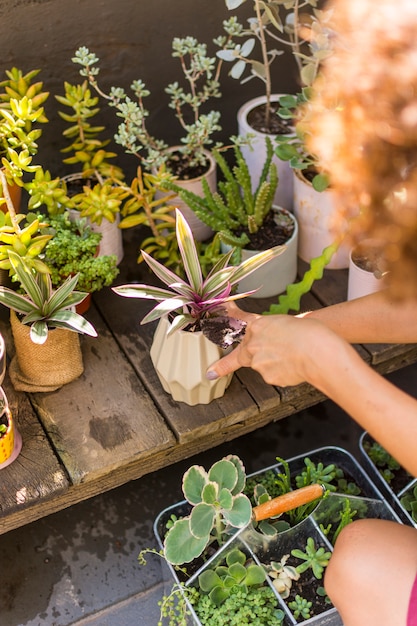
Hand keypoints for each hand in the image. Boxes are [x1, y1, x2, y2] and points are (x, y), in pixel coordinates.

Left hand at [207, 310, 337, 387]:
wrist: (317, 350)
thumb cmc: (310, 333)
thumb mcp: (287, 324)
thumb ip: (273, 333)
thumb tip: (271, 344)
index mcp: (259, 325)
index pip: (236, 323)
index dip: (223, 325)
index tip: (209, 340)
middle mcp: (253, 343)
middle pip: (246, 353)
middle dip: (245, 359)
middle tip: (245, 363)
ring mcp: (258, 361)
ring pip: (263, 365)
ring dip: (276, 363)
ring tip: (296, 357)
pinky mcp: (267, 376)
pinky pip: (274, 376)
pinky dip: (285, 373)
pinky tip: (296, 367)